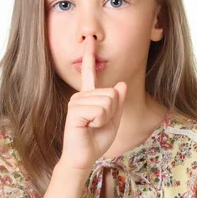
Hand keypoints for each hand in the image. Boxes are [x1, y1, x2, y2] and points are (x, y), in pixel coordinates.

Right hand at [58, 36, 126, 171]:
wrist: (83, 158)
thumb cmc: (96, 140)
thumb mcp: (113, 120)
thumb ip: (118, 103)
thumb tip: (121, 84)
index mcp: (89, 96)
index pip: (90, 72)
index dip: (89, 55)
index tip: (89, 39)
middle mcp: (81, 95)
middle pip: (112, 93)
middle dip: (112, 112)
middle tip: (98, 124)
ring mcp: (76, 101)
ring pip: (108, 101)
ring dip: (106, 118)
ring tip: (92, 126)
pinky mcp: (75, 110)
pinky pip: (100, 110)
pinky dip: (100, 122)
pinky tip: (88, 127)